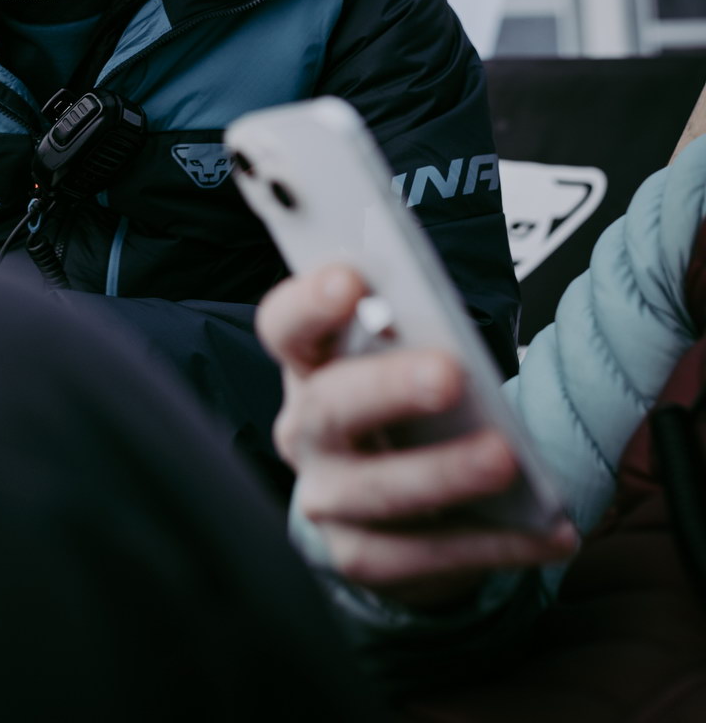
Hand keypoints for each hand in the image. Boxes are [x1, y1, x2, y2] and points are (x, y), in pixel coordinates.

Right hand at [256, 265, 575, 607]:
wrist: (393, 503)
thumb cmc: (404, 405)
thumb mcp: (398, 360)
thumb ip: (411, 337)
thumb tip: (450, 328)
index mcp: (307, 363)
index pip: (286, 325)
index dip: (309, 304)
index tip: (352, 280)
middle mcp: (303, 429)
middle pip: (331, 405)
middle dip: (391, 388)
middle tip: (451, 373)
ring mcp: (326, 498)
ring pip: (377, 490)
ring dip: (445, 472)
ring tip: (506, 458)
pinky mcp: (362, 557)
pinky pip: (426, 555)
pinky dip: (494, 543)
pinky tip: (550, 530)